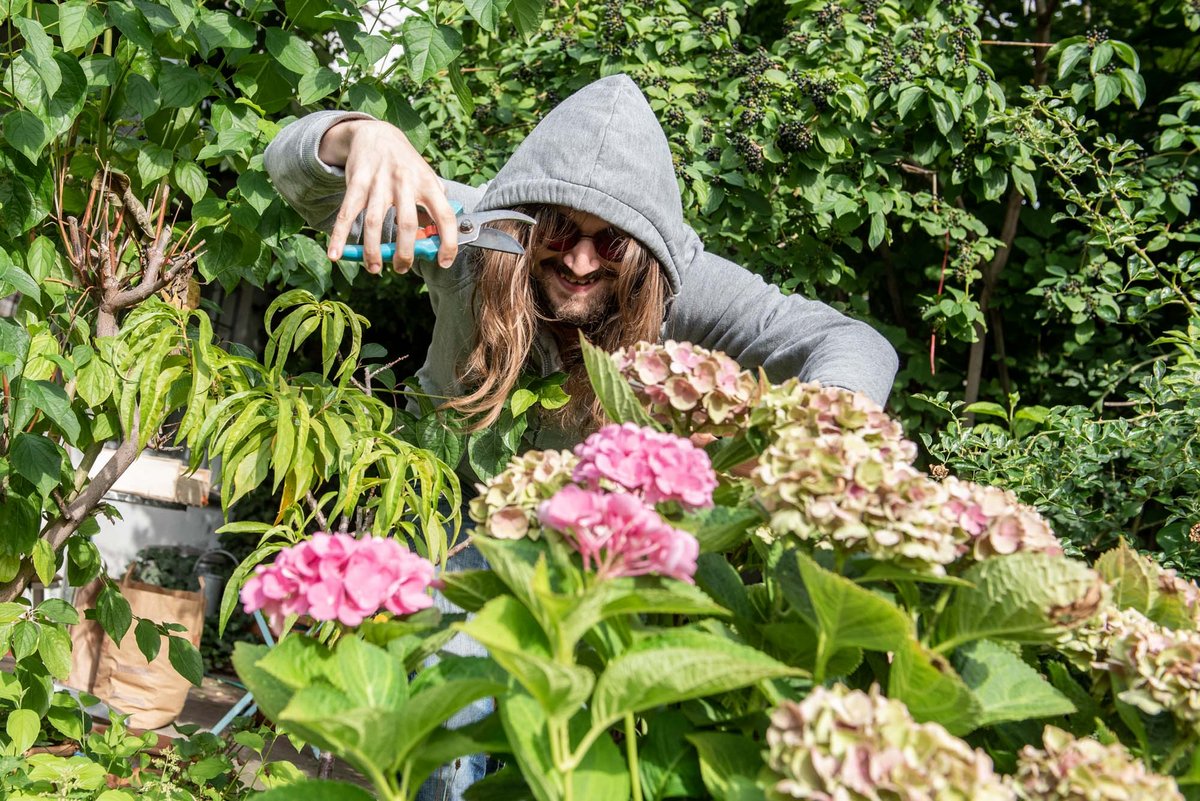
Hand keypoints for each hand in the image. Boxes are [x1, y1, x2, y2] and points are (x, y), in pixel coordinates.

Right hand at [321, 119, 458, 274]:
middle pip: (407, 224)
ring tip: (374, 268)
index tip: (444, 262)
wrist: (377, 134)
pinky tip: (336, 254)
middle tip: (401, 268)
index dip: (448, 242)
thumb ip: (435, 205)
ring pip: (375, 223)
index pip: (445, 216)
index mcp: (427, 184)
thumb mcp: (427, 178)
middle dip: (404, 253)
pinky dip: (339, 236)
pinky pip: (347, 213)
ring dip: (373, 251)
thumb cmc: (406, 164)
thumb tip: (439, 238)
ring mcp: (379, 183)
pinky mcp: (356, 182)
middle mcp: (405, 183)